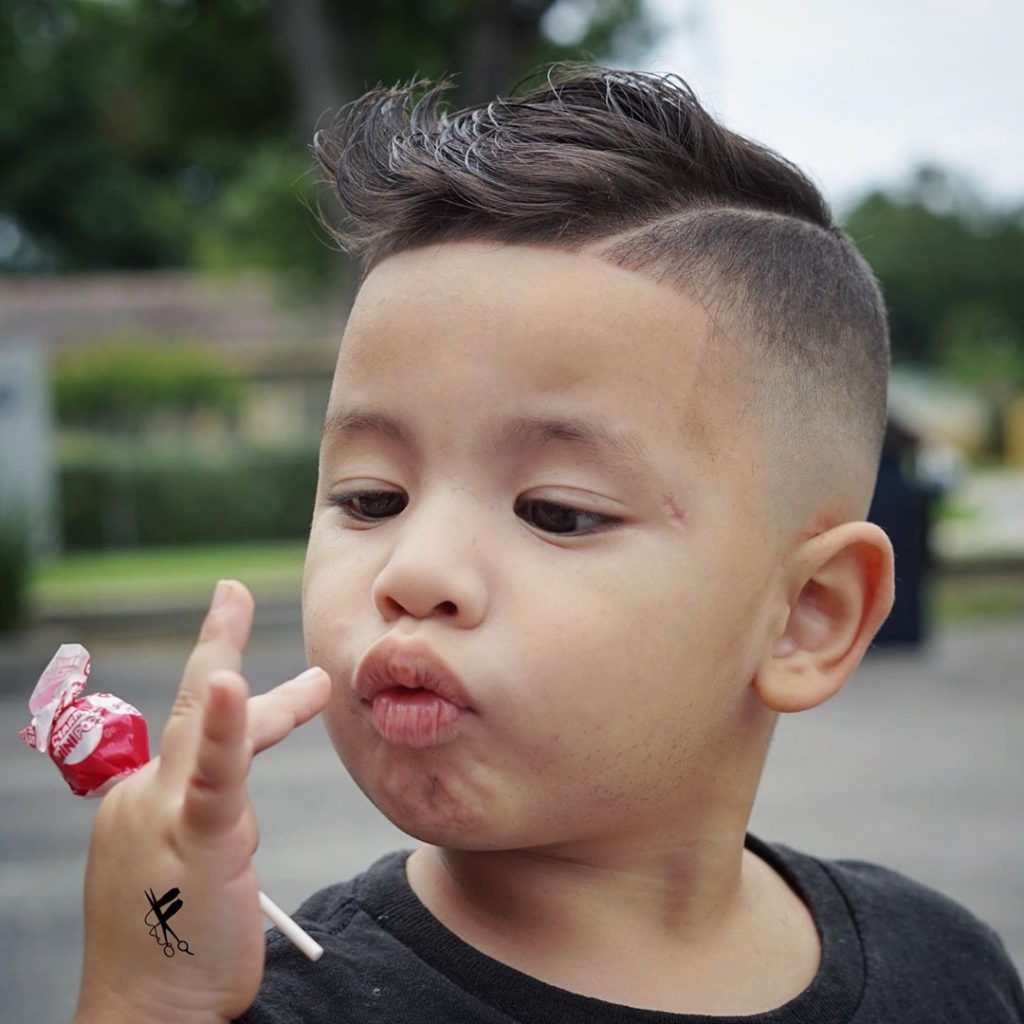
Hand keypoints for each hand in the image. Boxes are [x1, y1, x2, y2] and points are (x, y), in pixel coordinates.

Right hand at [74, 580, 330, 1023]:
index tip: (227, 657)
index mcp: (147, 801)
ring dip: (268, 705)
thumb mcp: (189, 864)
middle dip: (215, 647)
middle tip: (232, 592)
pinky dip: (222, 727)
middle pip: (195, 713)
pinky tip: (228, 684)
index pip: (193, 734)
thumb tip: (238, 807)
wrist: (150, 1013)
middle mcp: (145, 796)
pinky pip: (213, 773)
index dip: (220, 695)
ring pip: (216, 734)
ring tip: (316, 681)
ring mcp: (164, 813)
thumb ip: (209, 817)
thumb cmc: (176, 945)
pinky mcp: (195, 836)